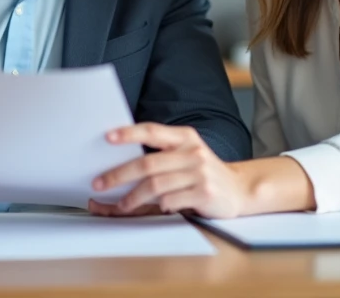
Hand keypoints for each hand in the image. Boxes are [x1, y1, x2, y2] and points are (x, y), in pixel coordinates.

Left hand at [89, 123, 248, 218]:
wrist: (239, 189)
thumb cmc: (202, 173)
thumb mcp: (186, 155)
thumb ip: (159, 158)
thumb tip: (119, 169)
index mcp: (185, 137)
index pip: (152, 131)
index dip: (129, 133)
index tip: (108, 137)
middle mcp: (193, 152)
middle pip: (148, 163)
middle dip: (119, 174)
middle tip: (100, 183)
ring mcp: (199, 173)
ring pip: (155, 185)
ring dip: (133, 197)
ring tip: (122, 205)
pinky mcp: (204, 193)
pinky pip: (171, 201)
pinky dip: (158, 206)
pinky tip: (154, 209)